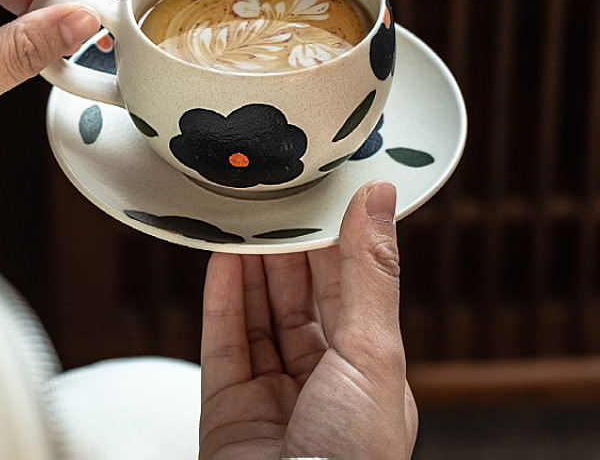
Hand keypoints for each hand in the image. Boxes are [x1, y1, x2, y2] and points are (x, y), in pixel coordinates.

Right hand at [200, 179, 417, 459]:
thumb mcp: (372, 355)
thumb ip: (368, 272)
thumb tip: (379, 196)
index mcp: (369, 377)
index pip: (350, 292)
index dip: (336, 243)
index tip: (324, 196)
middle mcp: (321, 384)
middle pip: (300, 299)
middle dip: (289, 250)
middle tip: (275, 200)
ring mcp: (271, 394)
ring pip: (259, 314)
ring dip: (251, 265)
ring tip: (244, 218)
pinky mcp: (226, 405)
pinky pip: (223, 338)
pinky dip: (221, 295)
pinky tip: (221, 257)